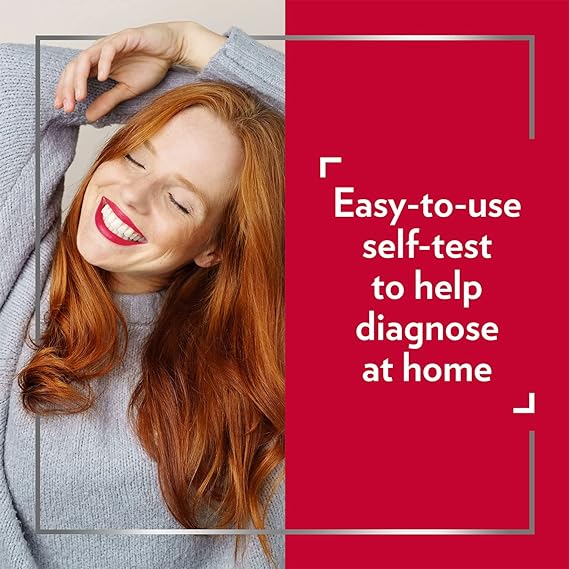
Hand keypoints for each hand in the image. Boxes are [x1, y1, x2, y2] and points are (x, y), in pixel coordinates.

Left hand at [53, 21, 226, 122]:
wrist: (170, 50)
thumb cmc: (150, 66)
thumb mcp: (127, 90)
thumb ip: (108, 101)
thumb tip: (89, 116)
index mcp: (98, 65)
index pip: (74, 77)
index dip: (66, 91)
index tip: (62, 108)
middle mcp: (100, 53)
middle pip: (75, 67)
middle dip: (68, 87)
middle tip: (67, 106)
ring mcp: (110, 44)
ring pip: (86, 58)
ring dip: (80, 78)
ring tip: (80, 96)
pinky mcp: (124, 38)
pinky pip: (109, 49)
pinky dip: (104, 63)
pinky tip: (102, 77)